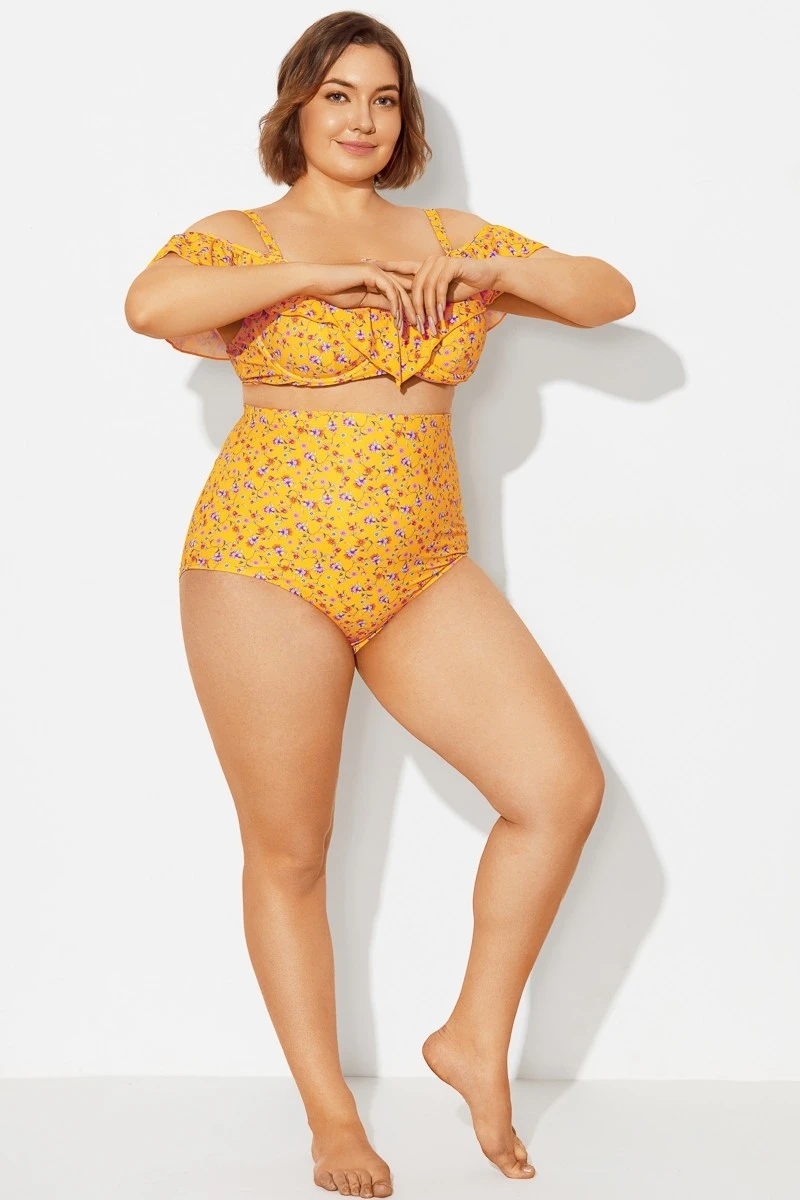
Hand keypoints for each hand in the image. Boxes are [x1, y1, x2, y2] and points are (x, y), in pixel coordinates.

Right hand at [307, 262, 416, 329]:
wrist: (319, 283)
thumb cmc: (336, 291)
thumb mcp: (364, 301)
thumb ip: (380, 302)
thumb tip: (395, 311)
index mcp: (380, 277)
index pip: (402, 290)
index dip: (411, 306)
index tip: (417, 324)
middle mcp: (382, 271)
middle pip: (406, 289)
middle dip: (416, 308)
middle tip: (422, 326)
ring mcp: (378, 270)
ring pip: (400, 290)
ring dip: (407, 309)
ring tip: (412, 325)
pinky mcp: (372, 272)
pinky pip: (390, 290)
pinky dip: (395, 304)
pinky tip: (397, 318)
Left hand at [367, 253, 501, 335]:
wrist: (486, 276)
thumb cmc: (463, 287)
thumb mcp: (439, 296)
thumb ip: (425, 300)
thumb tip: (410, 313)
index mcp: (423, 266)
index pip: (398, 266)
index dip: (382, 264)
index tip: (364, 261)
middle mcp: (428, 261)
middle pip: (412, 286)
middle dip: (413, 309)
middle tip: (415, 328)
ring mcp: (440, 261)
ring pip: (425, 288)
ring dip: (428, 311)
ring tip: (430, 327)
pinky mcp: (451, 264)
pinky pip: (439, 286)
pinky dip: (438, 302)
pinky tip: (440, 314)